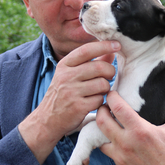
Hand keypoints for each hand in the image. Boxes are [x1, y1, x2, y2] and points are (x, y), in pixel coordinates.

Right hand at [19, 40, 118, 163]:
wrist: (47, 119)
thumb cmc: (63, 94)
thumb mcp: (71, 75)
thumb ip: (91, 62)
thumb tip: (111, 51)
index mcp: (65, 65)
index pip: (87, 50)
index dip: (104, 46)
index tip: (117, 45)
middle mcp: (67, 76)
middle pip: (99, 67)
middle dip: (110, 71)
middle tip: (109, 77)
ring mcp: (72, 91)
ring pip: (102, 84)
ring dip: (106, 88)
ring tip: (99, 91)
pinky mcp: (78, 106)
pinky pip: (100, 99)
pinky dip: (101, 101)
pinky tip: (94, 102)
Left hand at [98, 83, 164, 164]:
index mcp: (141, 131)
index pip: (117, 108)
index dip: (111, 97)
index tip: (112, 93)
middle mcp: (128, 144)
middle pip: (101, 121)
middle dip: (101, 110)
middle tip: (106, 106)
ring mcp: (122, 157)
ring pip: (99, 138)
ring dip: (100, 128)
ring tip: (108, 121)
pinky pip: (106, 151)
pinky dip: (107, 142)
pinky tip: (113, 136)